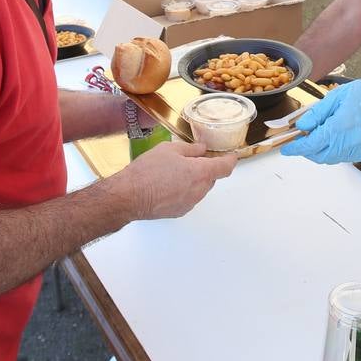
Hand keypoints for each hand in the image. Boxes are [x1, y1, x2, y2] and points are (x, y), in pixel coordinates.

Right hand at [115, 139, 237, 219]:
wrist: (130, 196)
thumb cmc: (148, 171)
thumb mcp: (169, 150)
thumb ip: (190, 149)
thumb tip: (201, 150)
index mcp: (201, 172)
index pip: (225, 167)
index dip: (230, 160)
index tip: (231, 156)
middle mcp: (199, 190)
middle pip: (211, 178)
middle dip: (205, 168)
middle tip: (190, 159)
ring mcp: (190, 203)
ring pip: (199, 188)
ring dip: (193, 180)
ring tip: (173, 172)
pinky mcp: (180, 211)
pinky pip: (188, 198)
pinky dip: (184, 190)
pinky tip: (167, 185)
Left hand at [282, 76, 360, 163]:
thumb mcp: (335, 97)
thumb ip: (316, 114)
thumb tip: (301, 126)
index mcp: (339, 127)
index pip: (311, 144)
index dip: (296, 148)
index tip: (286, 148)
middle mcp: (349, 142)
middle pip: (319, 156)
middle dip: (306, 151)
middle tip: (301, 139)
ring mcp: (358, 150)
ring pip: (330, 159)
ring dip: (320, 151)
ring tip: (319, 135)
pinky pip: (343, 157)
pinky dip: (333, 151)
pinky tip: (335, 138)